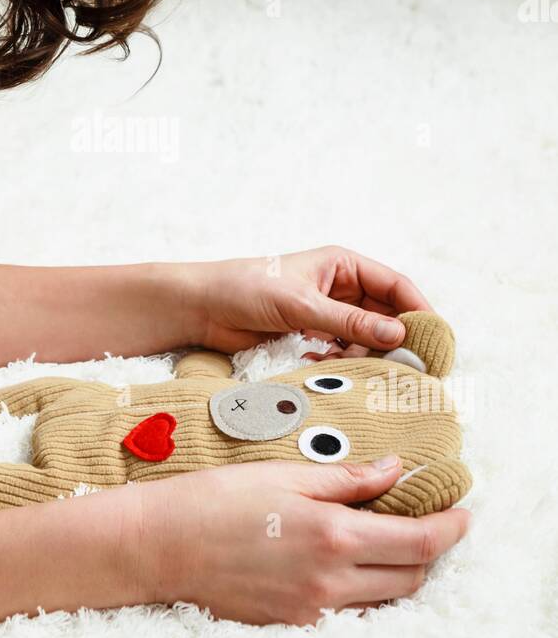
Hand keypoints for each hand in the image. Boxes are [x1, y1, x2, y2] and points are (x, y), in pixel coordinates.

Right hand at [137, 457, 470, 625]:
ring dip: (398, 574)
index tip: (463, 515)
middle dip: (429, 553)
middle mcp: (329, 583)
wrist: (161, 545)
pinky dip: (363, 593)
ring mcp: (310, 611)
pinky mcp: (291, 625)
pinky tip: (348, 565)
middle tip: (429, 523)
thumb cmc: (217, 499)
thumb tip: (394, 471)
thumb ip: (347, 479)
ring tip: (390, 542)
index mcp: (333, 537)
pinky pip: (347, 615)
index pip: (418, 543)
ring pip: (383, 602)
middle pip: (410, 579)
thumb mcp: (285, 475)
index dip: (450, 530)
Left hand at [186, 245, 431, 357]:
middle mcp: (341, 288)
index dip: (419, 310)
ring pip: (366, 339)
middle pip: (386, 316)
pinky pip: (342, 353)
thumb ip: (348, 322)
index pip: (395, 286)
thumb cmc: (246, 288)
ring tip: (362, 371)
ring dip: (368, 356)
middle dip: (398, 340)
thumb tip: (398, 334)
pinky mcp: (312, 339)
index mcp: (343, 265)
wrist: (201, 308)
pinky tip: (331, 370)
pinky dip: (344, 364)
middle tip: (412, 369)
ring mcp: (327, 315)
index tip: (435, 339)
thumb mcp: (301, 304)